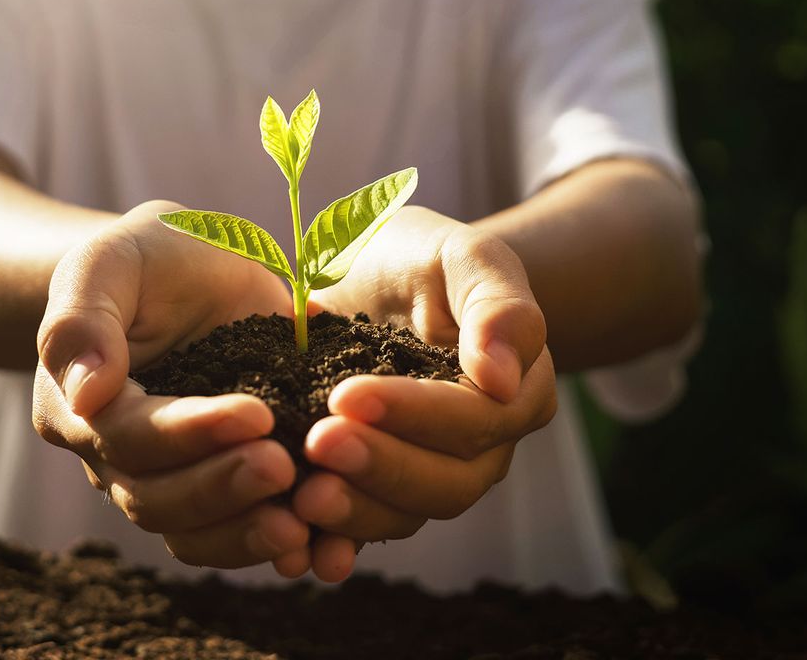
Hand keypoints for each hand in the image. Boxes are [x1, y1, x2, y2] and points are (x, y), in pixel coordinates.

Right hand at [33, 200, 310, 571]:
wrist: (188, 271)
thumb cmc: (146, 258)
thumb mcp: (108, 262)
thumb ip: (82, 320)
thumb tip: (86, 394)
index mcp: (83, 407)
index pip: (130, 437)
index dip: (190, 434)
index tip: (257, 414)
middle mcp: (119, 458)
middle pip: (158, 500)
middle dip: (222, 490)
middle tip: (284, 468)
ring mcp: (171, 479)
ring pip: (193, 534)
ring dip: (247, 536)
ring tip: (302, 529)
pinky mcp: (222, 484)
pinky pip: (236, 535)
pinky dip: (276, 546)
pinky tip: (321, 549)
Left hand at [291, 206, 556, 581]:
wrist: (374, 275)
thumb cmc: (423, 258)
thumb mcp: (464, 255)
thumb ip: (499, 307)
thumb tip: (501, 379)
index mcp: (513, 393)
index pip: (472, 419)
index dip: (413, 414)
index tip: (347, 396)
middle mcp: (480, 447)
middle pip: (445, 482)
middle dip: (379, 468)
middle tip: (317, 445)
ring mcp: (428, 474)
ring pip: (404, 515)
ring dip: (354, 514)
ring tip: (301, 496)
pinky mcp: (376, 488)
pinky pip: (362, 530)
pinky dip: (330, 544)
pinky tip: (293, 551)